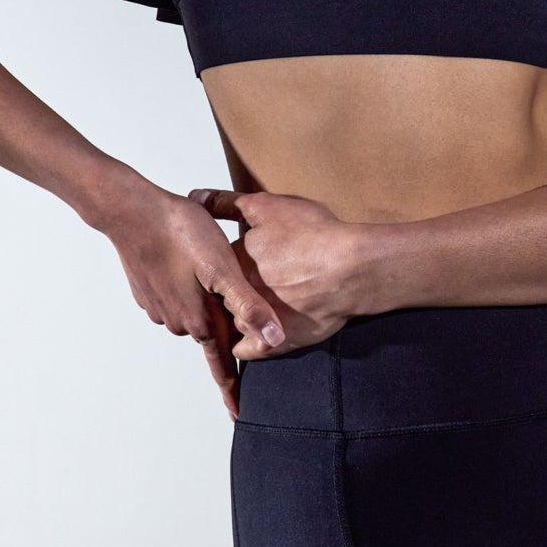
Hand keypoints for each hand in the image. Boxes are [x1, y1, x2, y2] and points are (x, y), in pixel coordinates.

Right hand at [92, 173, 290, 421]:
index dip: (232, 390)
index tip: (238, 414)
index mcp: (200, 319)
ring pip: (194, 313)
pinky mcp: (149, 290)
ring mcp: (160, 307)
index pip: (222, 365)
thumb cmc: (180, 233)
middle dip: (227, 332)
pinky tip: (191, 270)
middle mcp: (179, 320)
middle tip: (242, 317)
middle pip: (213, 335)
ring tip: (215, 282)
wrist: (131, 212)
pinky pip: (177, 298)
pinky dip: (187, 289)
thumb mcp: (223, 268)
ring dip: (206, 303)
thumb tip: (275, 339)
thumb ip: (249, 306)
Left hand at [191, 187, 373, 364]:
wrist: (349, 268)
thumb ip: (227, 203)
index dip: (228, 264)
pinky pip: (246, 350)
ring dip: (239, 316)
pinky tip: (257, 333)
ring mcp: (253, 321)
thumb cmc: (314, 235)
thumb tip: (197, 196)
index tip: (242, 262)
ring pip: (232, 322)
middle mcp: (237, 294)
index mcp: (232, 263)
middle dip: (229, 292)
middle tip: (250, 284)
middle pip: (221, 296)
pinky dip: (247, 344)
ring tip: (257, 307)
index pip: (215, 267)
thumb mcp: (267, 207)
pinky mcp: (272, 343)